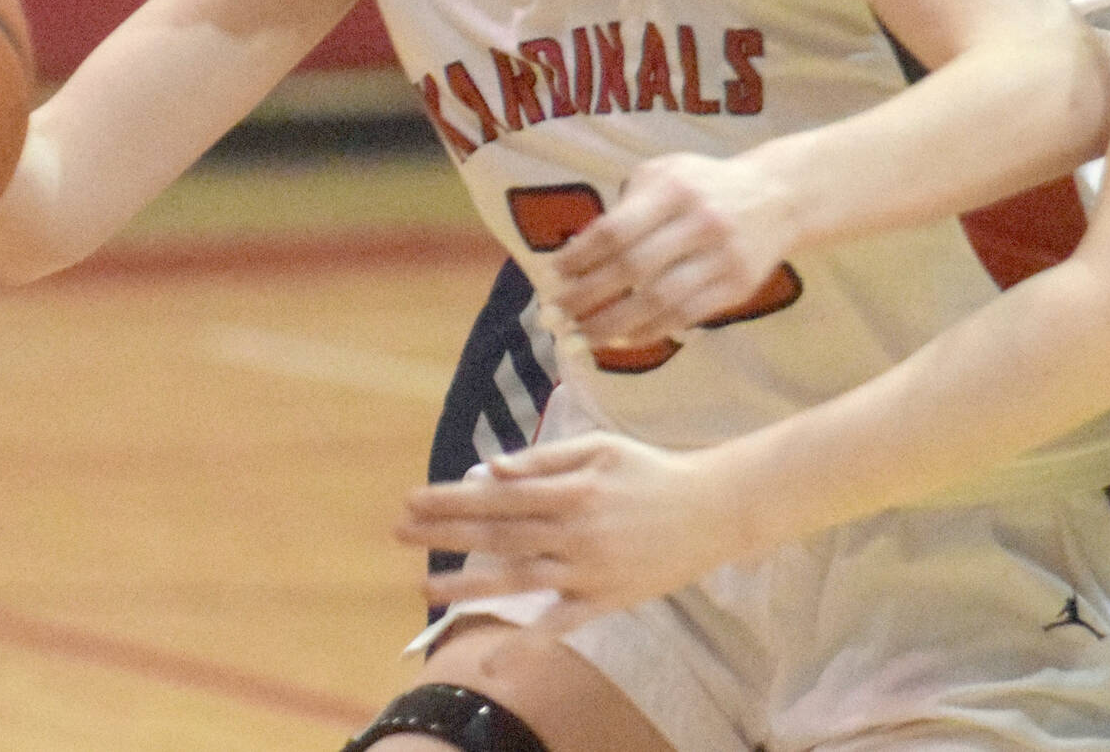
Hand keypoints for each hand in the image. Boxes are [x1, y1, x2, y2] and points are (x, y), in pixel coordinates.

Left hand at [397, 433, 752, 624]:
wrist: (710, 509)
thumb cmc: (650, 471)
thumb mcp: (600, 448)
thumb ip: (546, 459)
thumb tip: (494, 468)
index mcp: (571, 488)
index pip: (497, 495)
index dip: (452, 497)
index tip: (413, 498)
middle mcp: (573, 530)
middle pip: (497, 534)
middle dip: (445, 533)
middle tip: (399, 532)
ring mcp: (587, 570)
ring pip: (517, 579)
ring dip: (466, 584)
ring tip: (424, 588)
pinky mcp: (603, 600)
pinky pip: (558, 627)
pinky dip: (526, 645)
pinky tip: (492, 661)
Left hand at [548, 152, 795, 350]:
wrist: (780, 196)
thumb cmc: (705, 185)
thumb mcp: (666, 173)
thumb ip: (627, 205)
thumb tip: (579, 254)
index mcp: (675, 188)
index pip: (616, 229)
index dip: (580, 257)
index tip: (552, 276)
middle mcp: (700, 221)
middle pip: (632, 268)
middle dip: (586, 297)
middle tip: (554, 317)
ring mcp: (722, 256)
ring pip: (658, 301)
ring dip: (611, 325)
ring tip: (578, 339)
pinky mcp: (737, 286)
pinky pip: (685, 317)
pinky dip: (648, 333)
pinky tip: (620, 340)